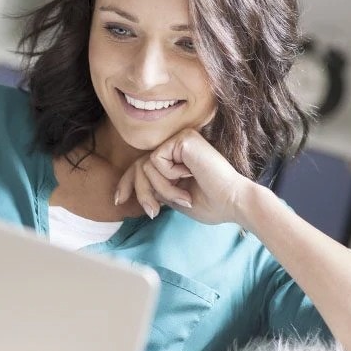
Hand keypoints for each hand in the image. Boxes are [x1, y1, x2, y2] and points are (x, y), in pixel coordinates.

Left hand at [115, 128, 253, 224]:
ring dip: (161, 189)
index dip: (127, 182)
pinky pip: (155, 160)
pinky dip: (167, 177)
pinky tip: (188, 176)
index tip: (118, 201)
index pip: (142, 166)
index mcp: (176, 160)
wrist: (233, 202)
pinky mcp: (182, 138)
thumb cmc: (211, 204)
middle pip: (139, 166)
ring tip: (183, 197)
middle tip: (153, 212)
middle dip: (141, 192)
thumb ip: (157, 189)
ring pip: (145, 166)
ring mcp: (179, 140)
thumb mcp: (175, 198)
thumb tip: (136, 188)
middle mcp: (177, 146)